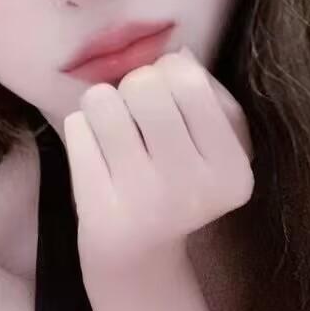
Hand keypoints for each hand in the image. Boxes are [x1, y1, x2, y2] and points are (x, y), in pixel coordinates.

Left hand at [62, 47, 253, 280]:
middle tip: (137, 117)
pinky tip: (98, 157)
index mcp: (232, 172)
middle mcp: (193, 192)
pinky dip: (83, 131)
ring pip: (102, 98)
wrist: (139, 253)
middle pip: (143, 84)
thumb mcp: (218, 143)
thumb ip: (210, 92)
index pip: (188, 78)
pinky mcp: (99, 213)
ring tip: (115, 133)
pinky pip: (77, 128)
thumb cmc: (179, 181)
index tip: (168, 101)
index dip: (169, 73)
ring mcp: (144, 205)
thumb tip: (176, 56)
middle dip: (134, 87)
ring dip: (104, 104)